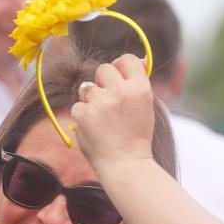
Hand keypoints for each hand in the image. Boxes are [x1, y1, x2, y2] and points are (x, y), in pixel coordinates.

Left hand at [70, 55, 154, 170]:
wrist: (125, 164)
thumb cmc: (136, 136)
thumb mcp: (146, 107)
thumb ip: (138, 83)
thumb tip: (141, 59)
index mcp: (140, 88)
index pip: (126, 60)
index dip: (120, 67)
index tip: (118, 79)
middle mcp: (121, 91)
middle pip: (103, 69)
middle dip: (103, 83)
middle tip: (109, 103)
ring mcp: (101, 102)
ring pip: (87, 88)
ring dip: (91, 101)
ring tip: (103, 121)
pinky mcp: (84, 114)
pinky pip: (78, 106)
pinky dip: (83, 117)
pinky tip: (94, 129)